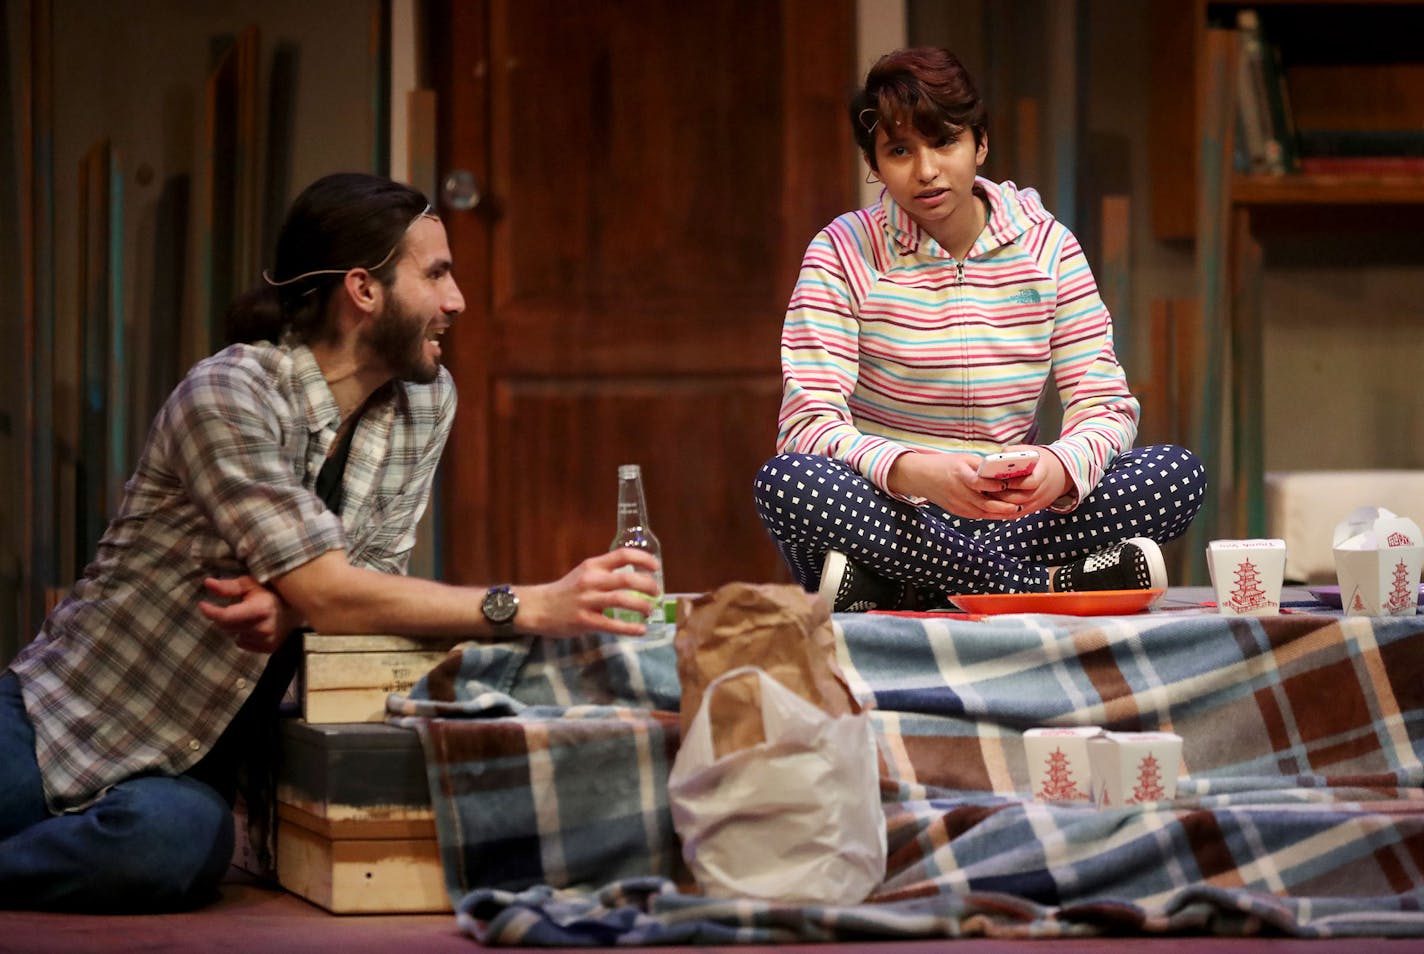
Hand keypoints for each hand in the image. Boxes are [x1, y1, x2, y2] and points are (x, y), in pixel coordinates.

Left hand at [199, 575, 302, 652]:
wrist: (299, 608)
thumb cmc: (273, 592)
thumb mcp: (252, 584)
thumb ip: (229, 586)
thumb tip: (207, 583)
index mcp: (260, 609)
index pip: (226, 616)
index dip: (211, 612)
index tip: (202, 605)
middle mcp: (263, 628)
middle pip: (227, 627)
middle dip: (225, 617)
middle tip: (235, 607)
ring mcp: (266, 640)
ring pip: (234, 635)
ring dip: (236, 626)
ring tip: (249, 616)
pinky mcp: (268, 648)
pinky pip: (243, 643)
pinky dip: (244, 635)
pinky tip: (255, 626)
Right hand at [514, 547, 663, 638]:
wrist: (539, 607)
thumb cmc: (566, 591)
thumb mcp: (585, 574)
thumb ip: (606, 573)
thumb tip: (636, 576)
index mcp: (593, 565)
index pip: (622, 555)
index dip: (643, 559)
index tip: (656, 567)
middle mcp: (591, 580)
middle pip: (627, 578)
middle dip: (647, 585)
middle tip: (657, 592)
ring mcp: (587, 600)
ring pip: (621, 600)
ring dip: (642, 606)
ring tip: (650, 610)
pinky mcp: (584, 620)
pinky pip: (612, 624)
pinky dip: (630, 628)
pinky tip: (641, 630)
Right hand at [889, 447, 1069, 519]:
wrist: (919, 477)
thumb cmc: (943, 465)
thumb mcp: (962, 458)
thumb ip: (982, 465)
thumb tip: (1003, 468)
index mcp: (961, 475)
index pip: (984, 482)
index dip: (1000, 485)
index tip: (1014, 483)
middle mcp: (959, 492)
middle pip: (987, 503)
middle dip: (1006, 505)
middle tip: (1022, 504)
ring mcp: (958, 504)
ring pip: (984, 513)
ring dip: (1001, 513)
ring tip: (1016, 510)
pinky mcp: (957, 511)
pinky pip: (977, 516)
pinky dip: (991, 515)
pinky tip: (1002, 513)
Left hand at [978, 446, 1071, 517]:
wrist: (1060, 474)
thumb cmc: (1041, 460)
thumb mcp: (1031, 451)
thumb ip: (1015, 452)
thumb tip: (995, 456)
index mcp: (1044, 475)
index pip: (1030, 483)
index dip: (1014, 482)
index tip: (999, 478)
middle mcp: (1041, 492)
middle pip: (1019, 498)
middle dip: (1001, 494)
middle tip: (984, 488)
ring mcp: (1036, 503)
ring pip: (1015, 508)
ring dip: (998, 503)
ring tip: (984, 495)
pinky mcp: (1030, 510)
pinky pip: (1014, 514)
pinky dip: (1001, 511)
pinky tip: (989, 504)